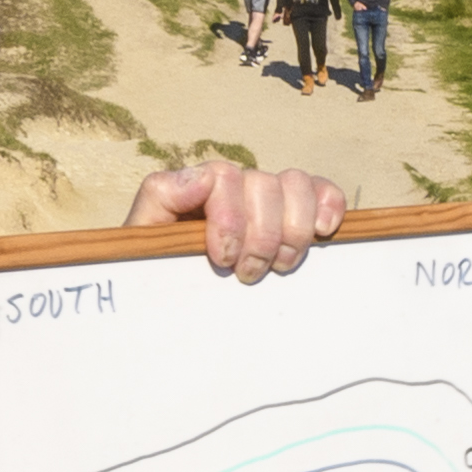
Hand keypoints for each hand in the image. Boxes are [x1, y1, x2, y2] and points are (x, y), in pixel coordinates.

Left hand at [131, 156, 346, 280]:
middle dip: (261, 237)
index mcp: (198, 187)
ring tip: (279, 265)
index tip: (223, 259)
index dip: (230, 218)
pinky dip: (329, 205)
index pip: (224, 177)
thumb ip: (160, 199)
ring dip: (294, 230)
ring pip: (296, 185)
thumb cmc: (158, 269)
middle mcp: (235, 185)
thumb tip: (200, 177)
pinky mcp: (296, 211)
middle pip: (264, 184)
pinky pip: (322, 190)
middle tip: (247, 274)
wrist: (172, 294)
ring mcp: (267, 197)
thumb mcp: (143, 238)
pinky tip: (323, 231)